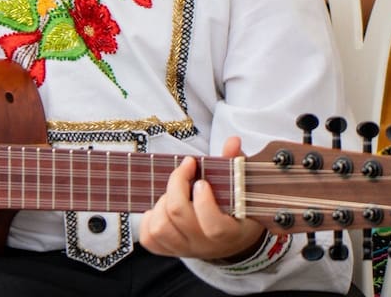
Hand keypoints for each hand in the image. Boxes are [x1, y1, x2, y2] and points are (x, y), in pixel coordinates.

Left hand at [139, 136, 264, 261]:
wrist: (230, 238)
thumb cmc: (237, 208)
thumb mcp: (242, 187)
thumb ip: (236, 163)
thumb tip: (232, 141)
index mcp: (229, 233)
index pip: (213, 226)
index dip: (203, 201)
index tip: (202, 180)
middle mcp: (205, 245)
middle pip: (179, 215)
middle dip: (176, 184)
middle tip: (186, 169)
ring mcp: (185, 249)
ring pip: (160, 228)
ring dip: (161, 202)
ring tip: (174, 192)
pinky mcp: (169, 250)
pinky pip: (149, 238)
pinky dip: (149, 219)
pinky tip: (162, 207)